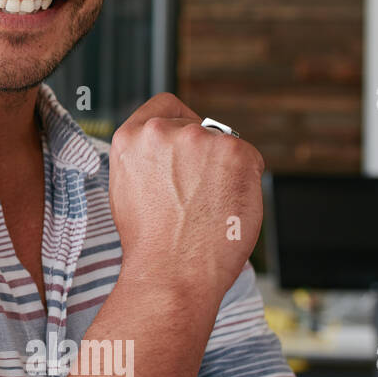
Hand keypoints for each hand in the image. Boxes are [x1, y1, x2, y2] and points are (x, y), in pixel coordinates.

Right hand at [109, 92, 264, 306]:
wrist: (171, 271)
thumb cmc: (150, 243)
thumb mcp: (127, 189)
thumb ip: (145, 160)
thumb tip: (171, 155)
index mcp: (130, 137)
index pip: (162, 106)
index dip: (179, 121)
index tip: (188, 138)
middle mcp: (161, 130)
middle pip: (197, 128)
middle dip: (203, 156)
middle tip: (199, 194)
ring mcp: (199, 138)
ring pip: (224, 145)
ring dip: (224, 170)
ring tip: (210, 207)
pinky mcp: (235, 151)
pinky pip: (250, 159)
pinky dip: (246, 181)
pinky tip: (227, 207)